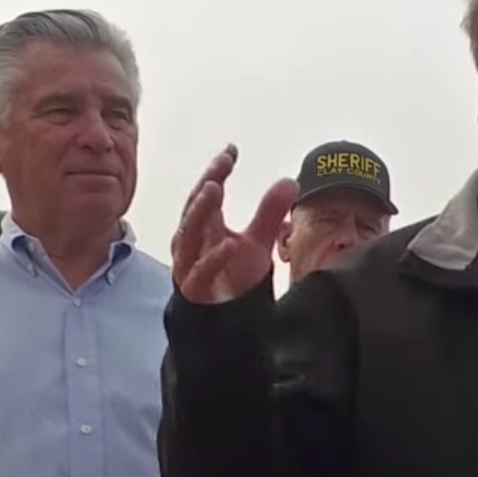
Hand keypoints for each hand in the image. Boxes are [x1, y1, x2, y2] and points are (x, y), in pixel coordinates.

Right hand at [172, 145, 298, 304]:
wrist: (226, 324)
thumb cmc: (233, 280)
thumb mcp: (257, 243)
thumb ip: (270, 214)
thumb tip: (290, 181)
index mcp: (206, 227)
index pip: (207, 193)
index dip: (217, 171)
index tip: (231, 152)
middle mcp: (193, 243)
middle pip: (194, 209)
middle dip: (205, 186)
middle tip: (221, 167)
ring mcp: (190, 266)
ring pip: (187, 235)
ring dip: (200, 211)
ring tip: (215, 189)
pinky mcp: (194, 291)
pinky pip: (199, 272)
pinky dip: (213, 259)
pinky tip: (229, 245)